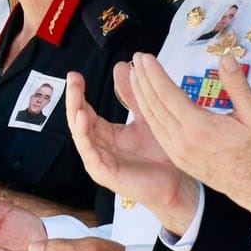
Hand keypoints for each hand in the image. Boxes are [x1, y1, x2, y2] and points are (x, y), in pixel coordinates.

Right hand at [68, 65, 197, 233]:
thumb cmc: (161, 156)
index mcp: (105, 135)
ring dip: (75, 114)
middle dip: (73, 99)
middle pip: (78, 120)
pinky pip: (90, 153)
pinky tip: (83, 119)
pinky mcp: (104, 173)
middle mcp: (99, 148)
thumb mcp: (145, 117)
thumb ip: (132, 95)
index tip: (74, 74)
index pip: (85, 111)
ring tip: (75, 96)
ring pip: (80, 135)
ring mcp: (99, 161)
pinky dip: (84, 136)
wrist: (178, 183)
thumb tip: (122, 66)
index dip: (79, 93)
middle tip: (72, 79)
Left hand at [129, 50, 250, 218]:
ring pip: (152, 119)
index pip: (168, 94)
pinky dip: (148, 113)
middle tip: (137, 59)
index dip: (154, 73)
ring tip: (135, 75)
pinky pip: (157, 132)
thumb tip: (225, 58)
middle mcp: (183, 140)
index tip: (146, 58)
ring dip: (141, 95)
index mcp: (199, 127)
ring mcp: (178, 151)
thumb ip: (237, 84)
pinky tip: (146, 102)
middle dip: (143, 79)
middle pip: (155, 104)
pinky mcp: (178, 158)